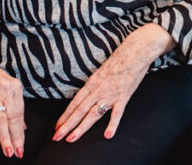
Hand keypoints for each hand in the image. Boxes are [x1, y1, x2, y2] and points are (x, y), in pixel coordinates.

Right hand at [0, 22, 25, 158]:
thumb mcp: (5, 88)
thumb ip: (14, 106)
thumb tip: (23, 126)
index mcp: (15, 88)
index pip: (21, 114)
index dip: (21, 132)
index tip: (22, 146)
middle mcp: (6, 89)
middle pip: (13, 117)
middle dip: (16, 137)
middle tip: (18, 152)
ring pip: (0, 118)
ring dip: (5, 137)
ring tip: (8, 150)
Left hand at [52, 23, 173, 142]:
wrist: (135, 52)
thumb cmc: (120, 60)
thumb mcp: (102, 72)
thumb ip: (95, 85)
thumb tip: (88, 96)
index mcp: (91, 83)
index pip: (74, 103)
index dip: (65, 116)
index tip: (57, 126)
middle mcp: (98, 90)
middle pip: (79, 111)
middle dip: (67, 125)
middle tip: (56, 137)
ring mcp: (110, 94)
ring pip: (93, 114)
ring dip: (81, 128)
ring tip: (71, 139)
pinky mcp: (123, 96)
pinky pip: (117, 113)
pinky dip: (112, 125)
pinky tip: (107, 135)